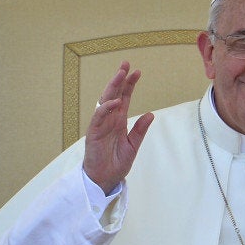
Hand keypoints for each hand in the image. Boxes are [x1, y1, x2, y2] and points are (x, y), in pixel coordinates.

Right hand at [83, 61, 154, 194]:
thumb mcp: (133, 145)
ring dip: (112, 88)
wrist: (105, 179)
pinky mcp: (93, 133)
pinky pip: (99, 117)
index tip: (137, 71)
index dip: (129, 85)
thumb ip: (140, 130)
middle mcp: (109, 119)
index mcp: (119, 121)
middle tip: (126, 64)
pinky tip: (115, 101)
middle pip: (114, 94)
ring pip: (105, 101)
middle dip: (119, 79)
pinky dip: (106, 109)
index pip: (124, 98)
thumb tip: (151, 114)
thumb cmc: (116, 163)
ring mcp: (100, 125)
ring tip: (120, 75)